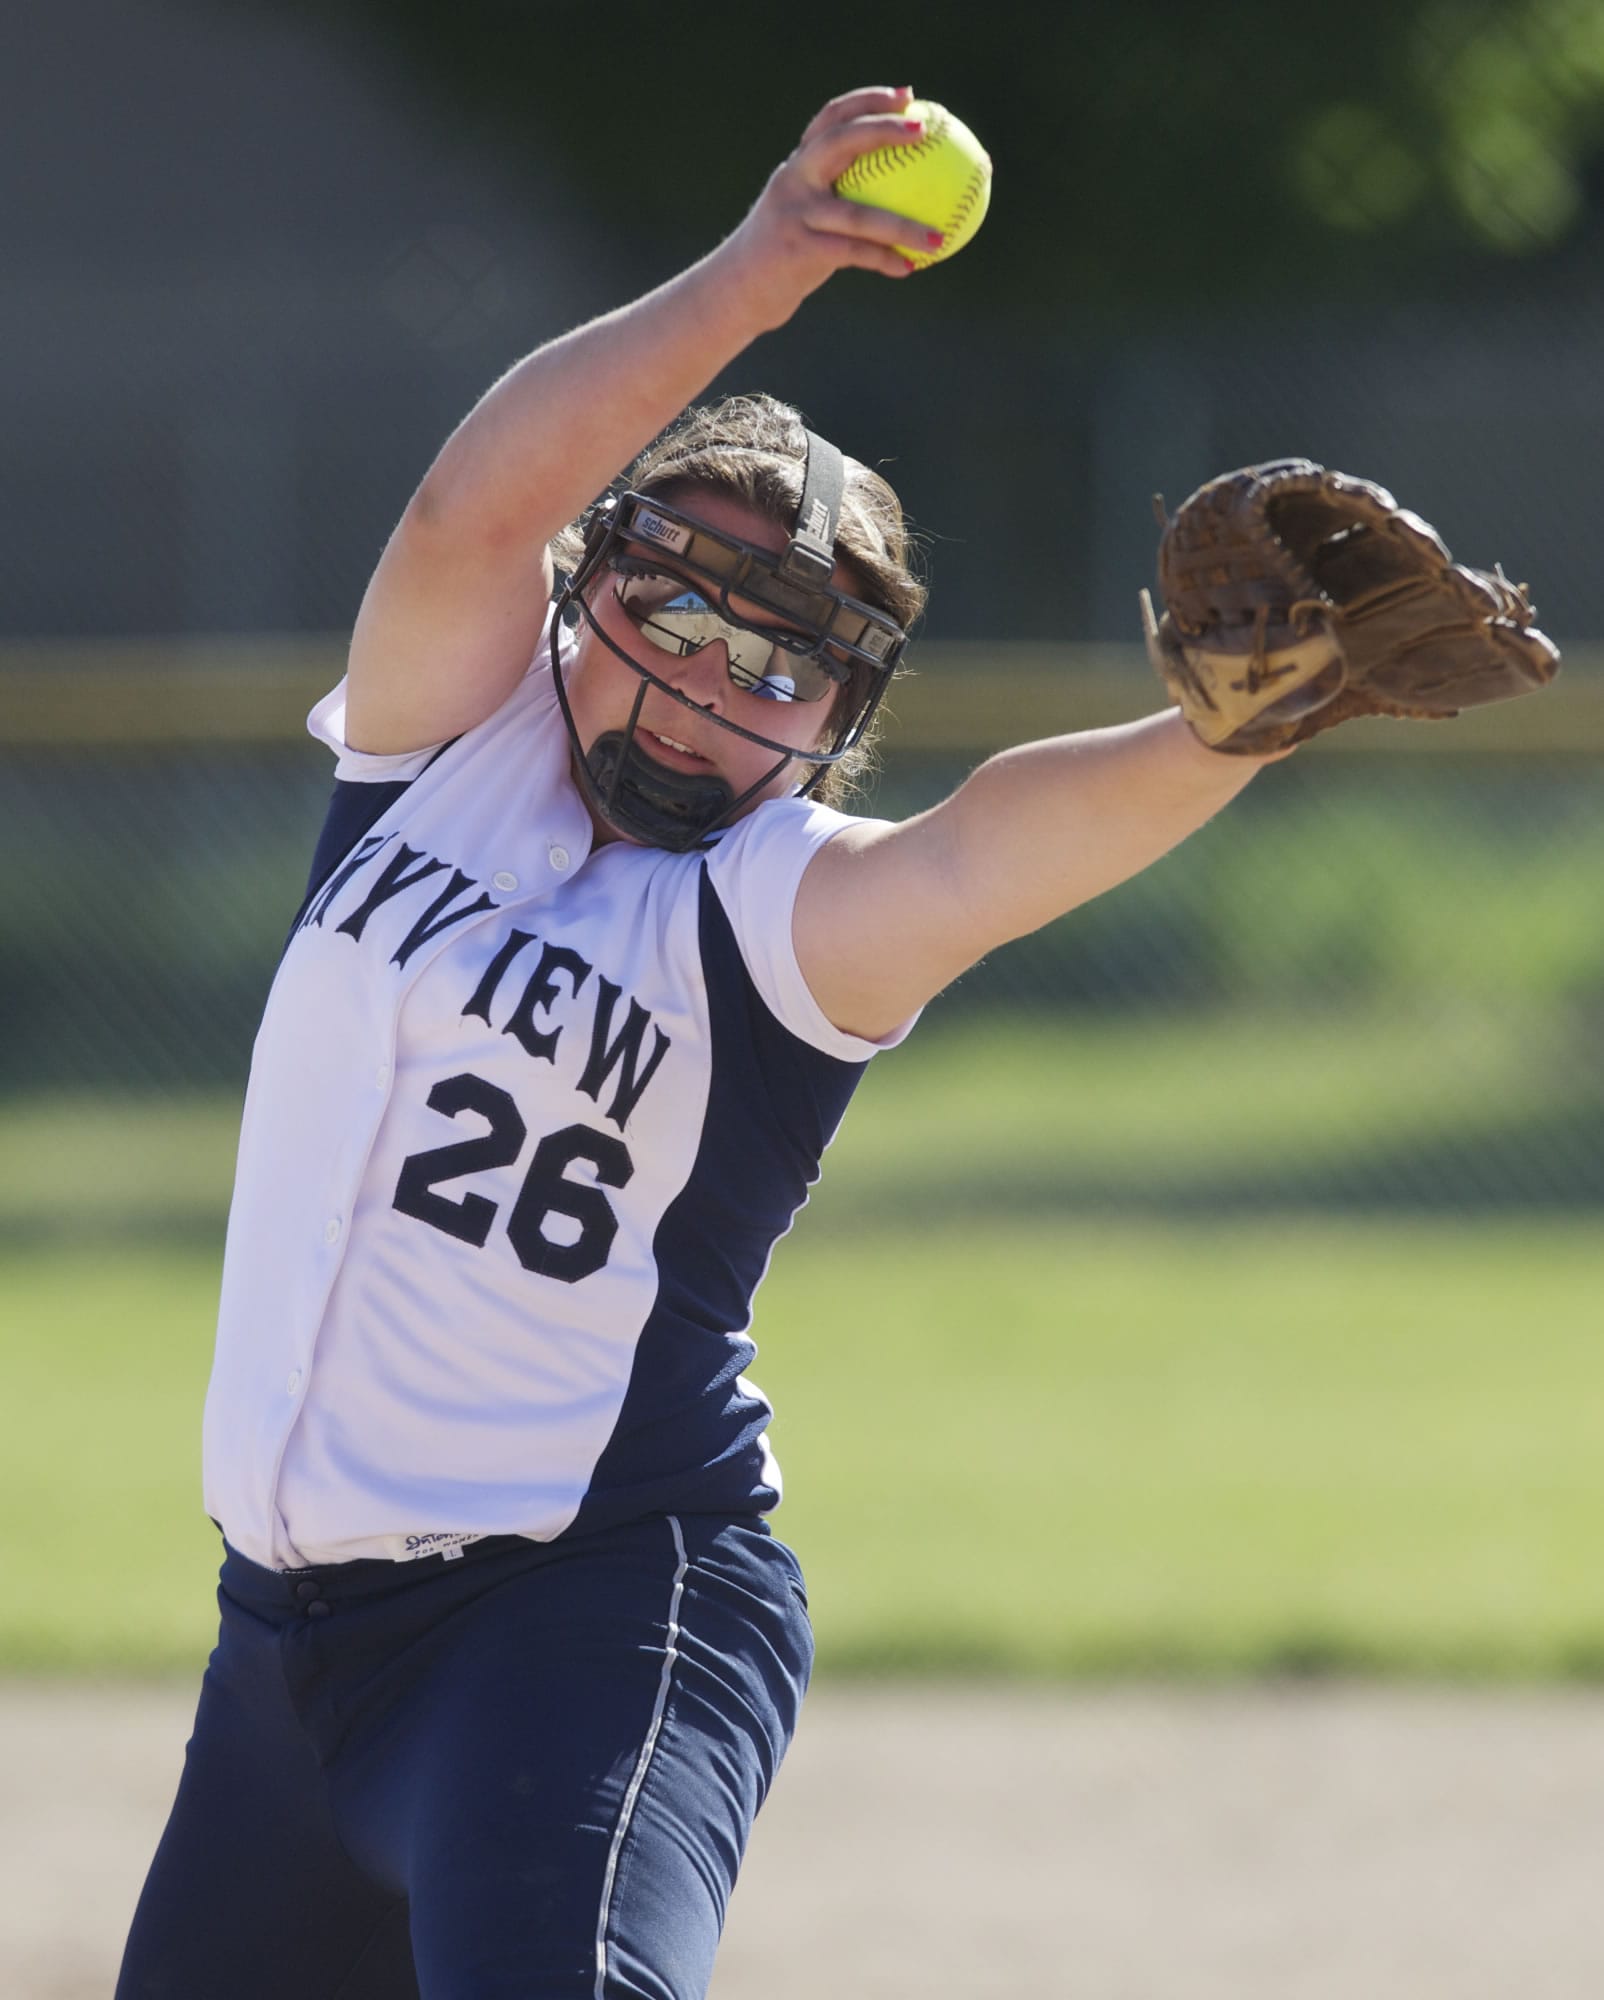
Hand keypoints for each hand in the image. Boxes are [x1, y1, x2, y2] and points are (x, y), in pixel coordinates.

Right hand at [712, 86, 942, 329]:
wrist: (739, 290)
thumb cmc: (786, 254)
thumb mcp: (807, 217)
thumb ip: (840, 198)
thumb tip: (902, 191)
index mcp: (799, 166)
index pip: (832, 119)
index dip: (867, 101)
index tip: (907, 95)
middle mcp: (794, 180)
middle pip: (840, 142)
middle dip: (882, 129)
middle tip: (923, 128)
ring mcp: (795, 214)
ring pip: (858, 214)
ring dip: (903, 227)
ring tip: (940, 236)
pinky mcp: (798, 250)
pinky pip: (852, 253)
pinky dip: (883, 260)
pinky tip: (909, 267)